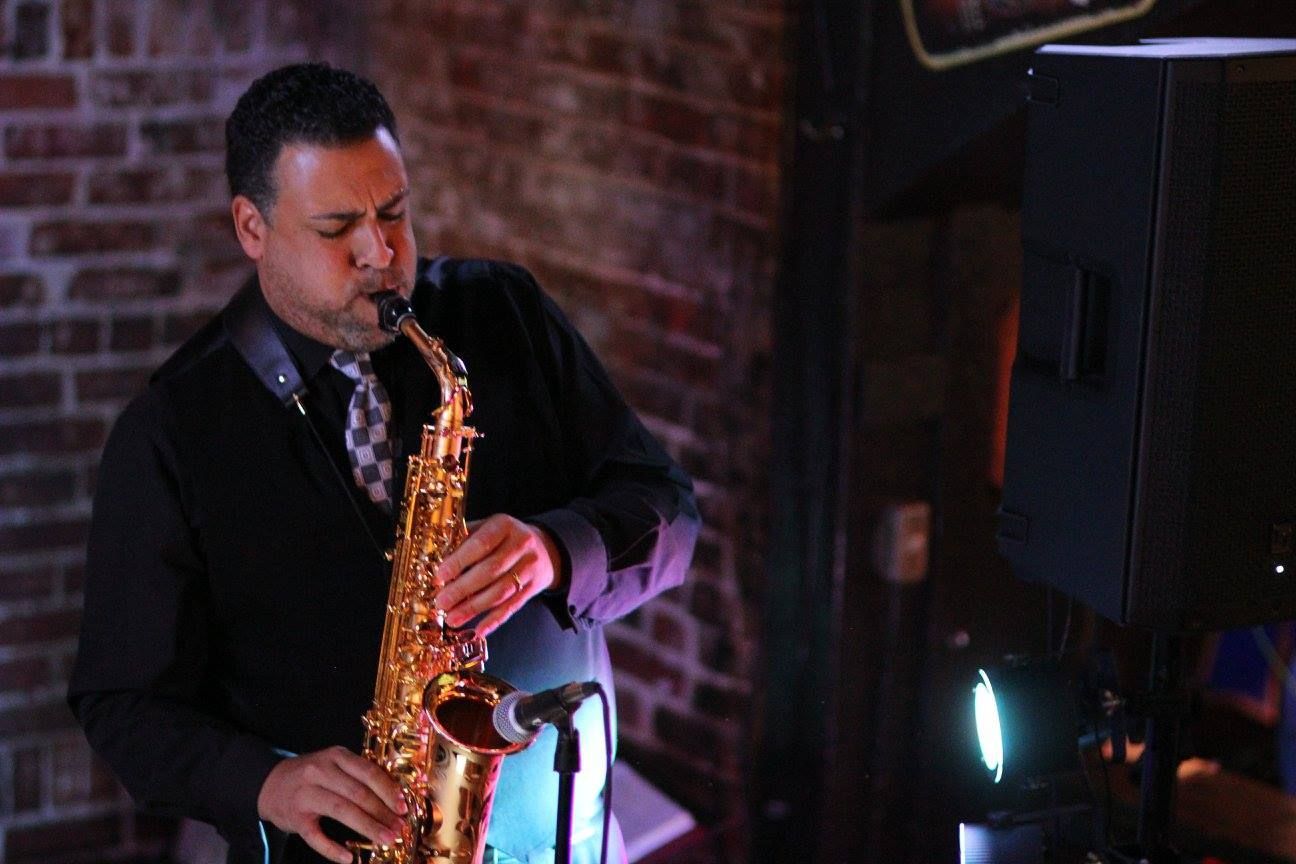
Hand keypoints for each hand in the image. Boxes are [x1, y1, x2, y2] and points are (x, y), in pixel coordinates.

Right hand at [257, 746, 405, 863]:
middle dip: (382, 813)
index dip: (388, 790)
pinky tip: (349, 858)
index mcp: (336, 756)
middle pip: (358, 793)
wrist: (270, 784)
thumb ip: (359, 774)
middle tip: (399, 828)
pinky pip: (315, 836)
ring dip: (367, 827)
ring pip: (342, 811)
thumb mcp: (335, 764)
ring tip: (386, 839)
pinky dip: (332, 849)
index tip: (404, 807)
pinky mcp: (295, 818)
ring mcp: (306, 795)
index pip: (368, 772)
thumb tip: (395, 796)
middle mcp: (320, 772)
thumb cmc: (312, 775)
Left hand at [434, 514, 562, 636]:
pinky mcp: (533, 588)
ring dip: (474, 608)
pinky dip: (494, 621)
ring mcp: (530, 568)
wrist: (544, 548)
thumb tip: (437, 565)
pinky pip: (512, 607)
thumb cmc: (503, 539)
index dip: (459, 561)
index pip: (481, 544)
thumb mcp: (487, 528)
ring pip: (500, 592)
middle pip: (490, 570)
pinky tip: (478, 630)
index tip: (440, 576)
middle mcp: (521, 545)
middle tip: (441, 602)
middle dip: (462, 589)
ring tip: (452, 619)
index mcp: (504, 525)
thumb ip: (464, 541)